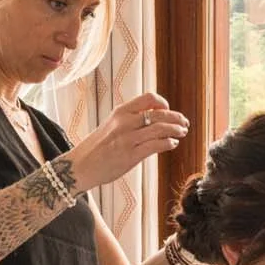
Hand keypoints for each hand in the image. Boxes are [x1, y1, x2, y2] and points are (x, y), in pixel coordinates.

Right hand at [66, 93, 188, 188]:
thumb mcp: (111, 126)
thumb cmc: (96, 147)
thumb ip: (129, 121)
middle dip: (176, 117)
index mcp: (120, 112)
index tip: (168, 110)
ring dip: (176, 130)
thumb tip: (153, 120)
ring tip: (182, 132)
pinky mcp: (131, 156)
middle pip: (159, 114)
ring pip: (160, 129)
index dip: (163, 103)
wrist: (80, 166)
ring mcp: (128, 139)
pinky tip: (173, 144)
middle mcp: (124, 123)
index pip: (148, 98)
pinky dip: (168, 143)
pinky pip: (156, 146)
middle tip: (184, 122)